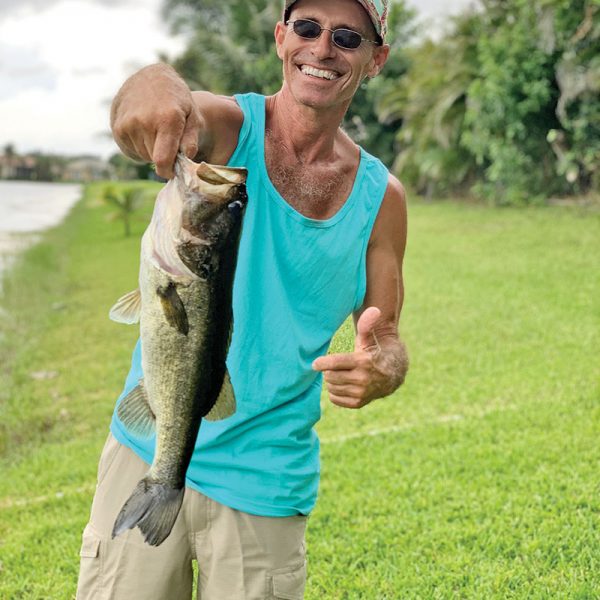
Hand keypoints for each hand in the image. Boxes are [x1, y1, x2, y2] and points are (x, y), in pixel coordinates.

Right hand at [110, 64, 201, 178]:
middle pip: (154, 159)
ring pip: (143, 155)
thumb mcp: (192, 115)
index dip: (168, 171)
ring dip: (151, 150)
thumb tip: (187, 158)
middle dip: (163, 157)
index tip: (173, 171)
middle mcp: (144, 122)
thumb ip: (191, 139)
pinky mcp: (117, 128)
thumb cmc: (177, 100)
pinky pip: (131, 150)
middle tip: (168, 141)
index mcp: (167, 119)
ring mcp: (128, 124)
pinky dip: (140, 146)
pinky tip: (144, 130)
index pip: (162, 160)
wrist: (149, 78)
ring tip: (156, 131)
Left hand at [313, 307, 390, 408]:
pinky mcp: (358, 404)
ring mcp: (360, 393)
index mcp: (362, 362)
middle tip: (334, 367)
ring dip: (332, 381)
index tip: (314, 364)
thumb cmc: (373, 353)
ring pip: (331, 388)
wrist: (391, 376)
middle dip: (329, 371)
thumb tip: (374, 309)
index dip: (322, 363)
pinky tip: (344, 385)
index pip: (336, 363)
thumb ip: (367, 325)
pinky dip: (335, 392)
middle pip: (330, 376)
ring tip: (341, 375)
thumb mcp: (369, 339)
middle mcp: (362, 379)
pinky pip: (335, 399)